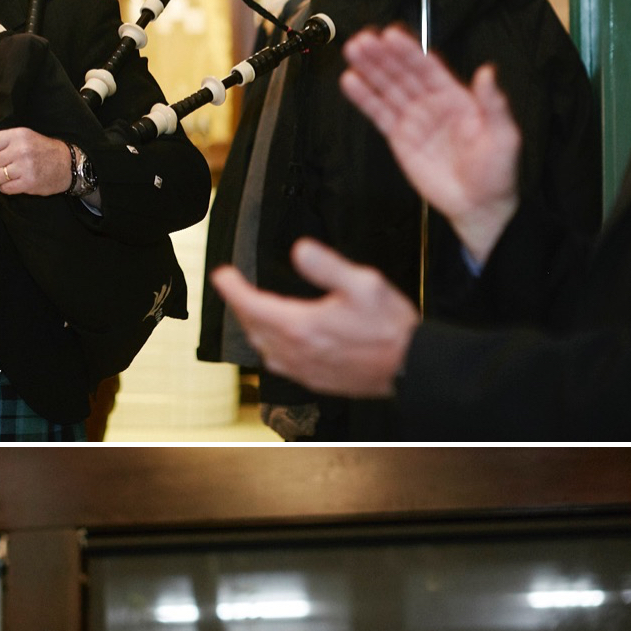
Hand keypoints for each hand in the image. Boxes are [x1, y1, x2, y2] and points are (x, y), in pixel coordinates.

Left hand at [0, 126, 74, 196]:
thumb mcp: (24, 136)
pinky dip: (2, 188)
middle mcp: (20, 150)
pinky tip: (4, 185)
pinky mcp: (28, 183)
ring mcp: (24, 167)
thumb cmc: (43, 150)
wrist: (66, 164)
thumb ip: (0, 139)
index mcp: (18, 135)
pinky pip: (6, 188)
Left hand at [212, 241, 418, 396]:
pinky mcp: (313, 380)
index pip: (252, 305)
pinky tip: (275, 340)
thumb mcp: (364, 283)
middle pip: (252, 327)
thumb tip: (299, 250)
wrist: (408, 367)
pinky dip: (268, 346)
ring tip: (250, 310)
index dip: (232, 288)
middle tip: (234, 288)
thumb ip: (327, 266)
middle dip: (240, 306)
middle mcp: (295, 352)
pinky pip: (278, 363)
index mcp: (301, 326)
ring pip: (263, 347)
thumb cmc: (389, 327)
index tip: (221, 275)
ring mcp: (302, 369)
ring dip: (252, 327)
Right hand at [339, 26, 521, 255]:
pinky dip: (365, 99)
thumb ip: (493, 104)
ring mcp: (414, 121)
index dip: (409, 52)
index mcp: (456, 96)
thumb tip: (487, 72)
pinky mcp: (400, 141)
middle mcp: (432, 104)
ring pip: (388, 90)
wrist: (480, 206)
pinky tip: (351, 82)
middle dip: (382, 56)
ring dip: (369, 70)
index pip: (428, 68)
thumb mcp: (503, 135)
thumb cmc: (496, 172)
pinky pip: (380, 116)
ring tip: (352, 51)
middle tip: (363, 40)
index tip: (390, 36)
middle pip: (403, 74)